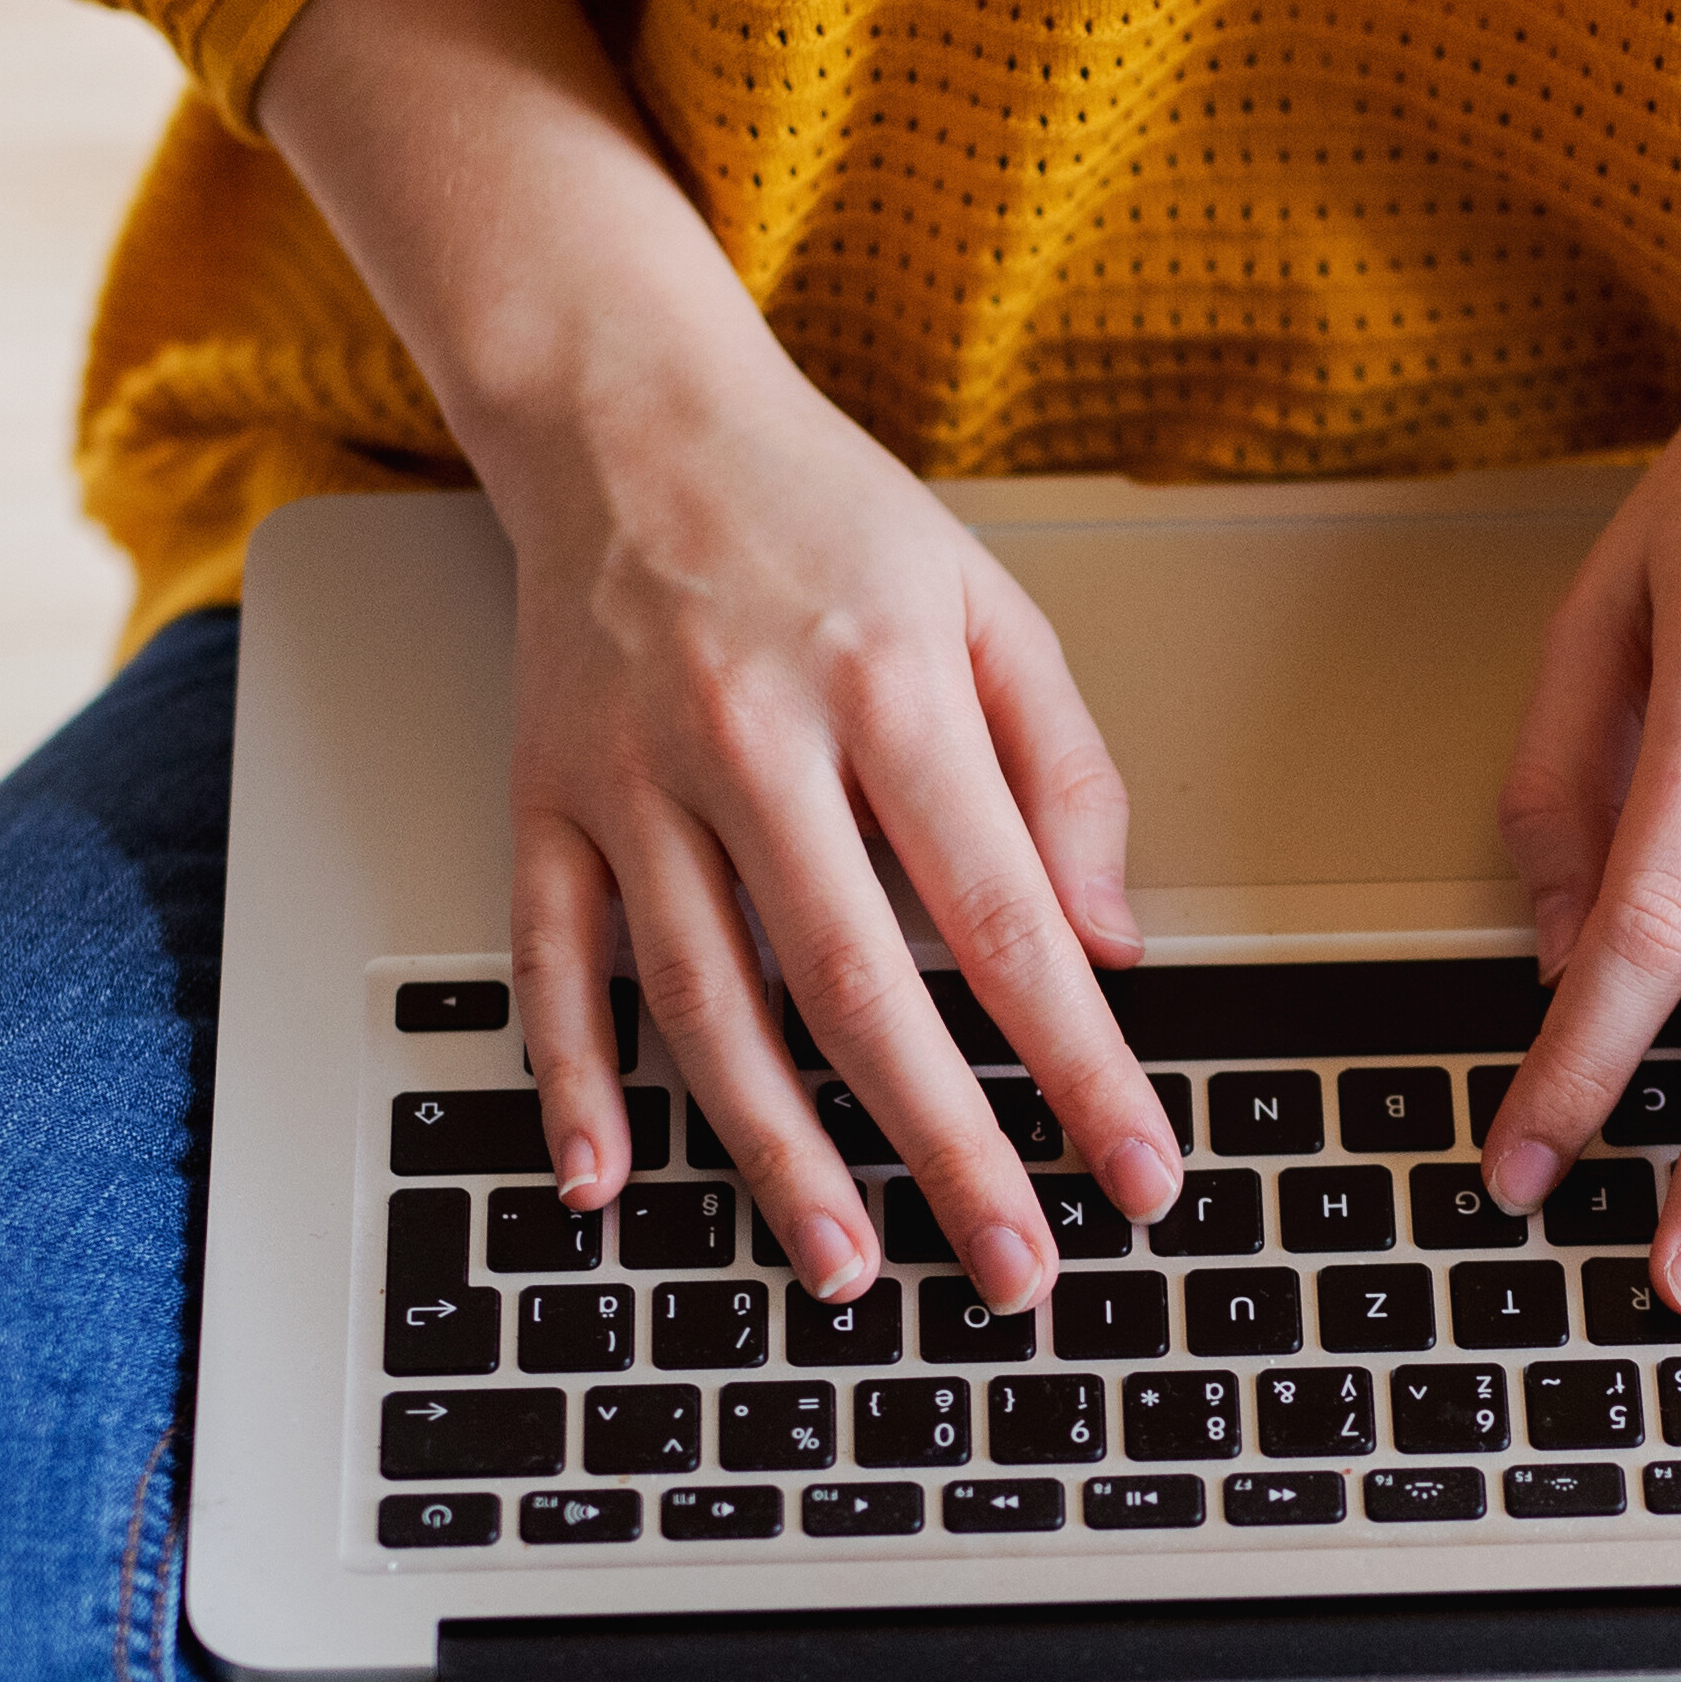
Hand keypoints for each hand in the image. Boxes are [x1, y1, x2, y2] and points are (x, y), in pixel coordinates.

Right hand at [259, 0, 1170, 1314]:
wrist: (626, 415)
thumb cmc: (822, 519)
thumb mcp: (991, 607)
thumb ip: (1066, 774)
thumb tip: (1112, 945)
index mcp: (887, 691)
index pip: (1004, 921)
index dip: (1077, 1062)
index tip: (1134, 1168)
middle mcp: (753, 742)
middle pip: (858, 987)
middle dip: (945, 1146)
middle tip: (1011, 1266)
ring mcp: (635, 782)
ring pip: (707, 1002)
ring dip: (776, 1150)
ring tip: (845, 1264)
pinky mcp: (546, 802)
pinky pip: (553, 963)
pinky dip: (570, 1080)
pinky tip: (604, 1179)